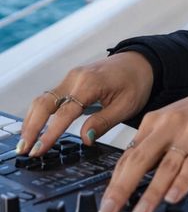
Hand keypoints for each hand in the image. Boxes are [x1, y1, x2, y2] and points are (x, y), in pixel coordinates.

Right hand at [17, 52, 153, 155]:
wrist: (140, 61)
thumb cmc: (136, 83)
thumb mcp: (127, 106)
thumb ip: (104, 122)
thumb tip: (84, 139)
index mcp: (91, 83)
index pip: (65, 112)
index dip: (49, 133)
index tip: (38, 150)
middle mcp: (76, 77)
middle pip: (45, 103)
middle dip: (31, 127)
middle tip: (23, 150)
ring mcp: (72, 77)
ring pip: (43, 99)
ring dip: (31, 120)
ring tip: (25, 144)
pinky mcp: (70, 80)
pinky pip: (50, 96)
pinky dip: (39, 112)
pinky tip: (34, 128)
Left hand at [97, 88, 187, 211]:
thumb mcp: (166, 125)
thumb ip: (148, 148)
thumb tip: (123, 180)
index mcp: (153, 121)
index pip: (129, 154)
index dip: (114, 181)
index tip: (105, 202)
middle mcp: (169, 125)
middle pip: (142, 158)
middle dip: (123, 186)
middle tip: (111, 208)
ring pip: (166, 165)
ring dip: (152, 191)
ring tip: (141, 211)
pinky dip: (181, 182)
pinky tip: (173, 197)